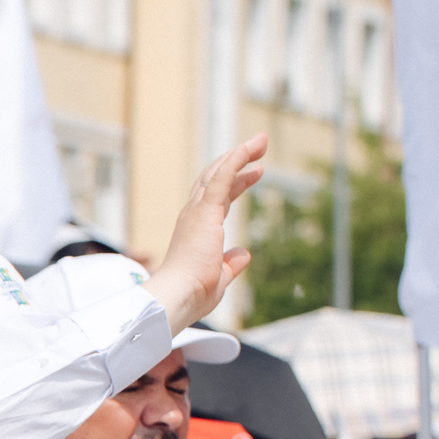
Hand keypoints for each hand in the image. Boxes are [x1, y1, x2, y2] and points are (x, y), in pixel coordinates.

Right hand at [144, 134, 267, 335]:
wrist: (177, 297)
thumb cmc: (192, 294)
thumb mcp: (220, 277)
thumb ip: (231, 264)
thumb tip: (243, 254)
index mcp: (195, 230)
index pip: (217, 197)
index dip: (237, 182)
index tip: (255, 173)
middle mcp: (192, 215)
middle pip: (215, 178)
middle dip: (238, 160)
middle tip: (259, 146)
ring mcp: (196, 212)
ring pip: (218, 173)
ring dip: (240, 154)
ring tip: (261, 141)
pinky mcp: (204, 212)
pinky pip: (221, 179)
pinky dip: (234, 161)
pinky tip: (248, 149)